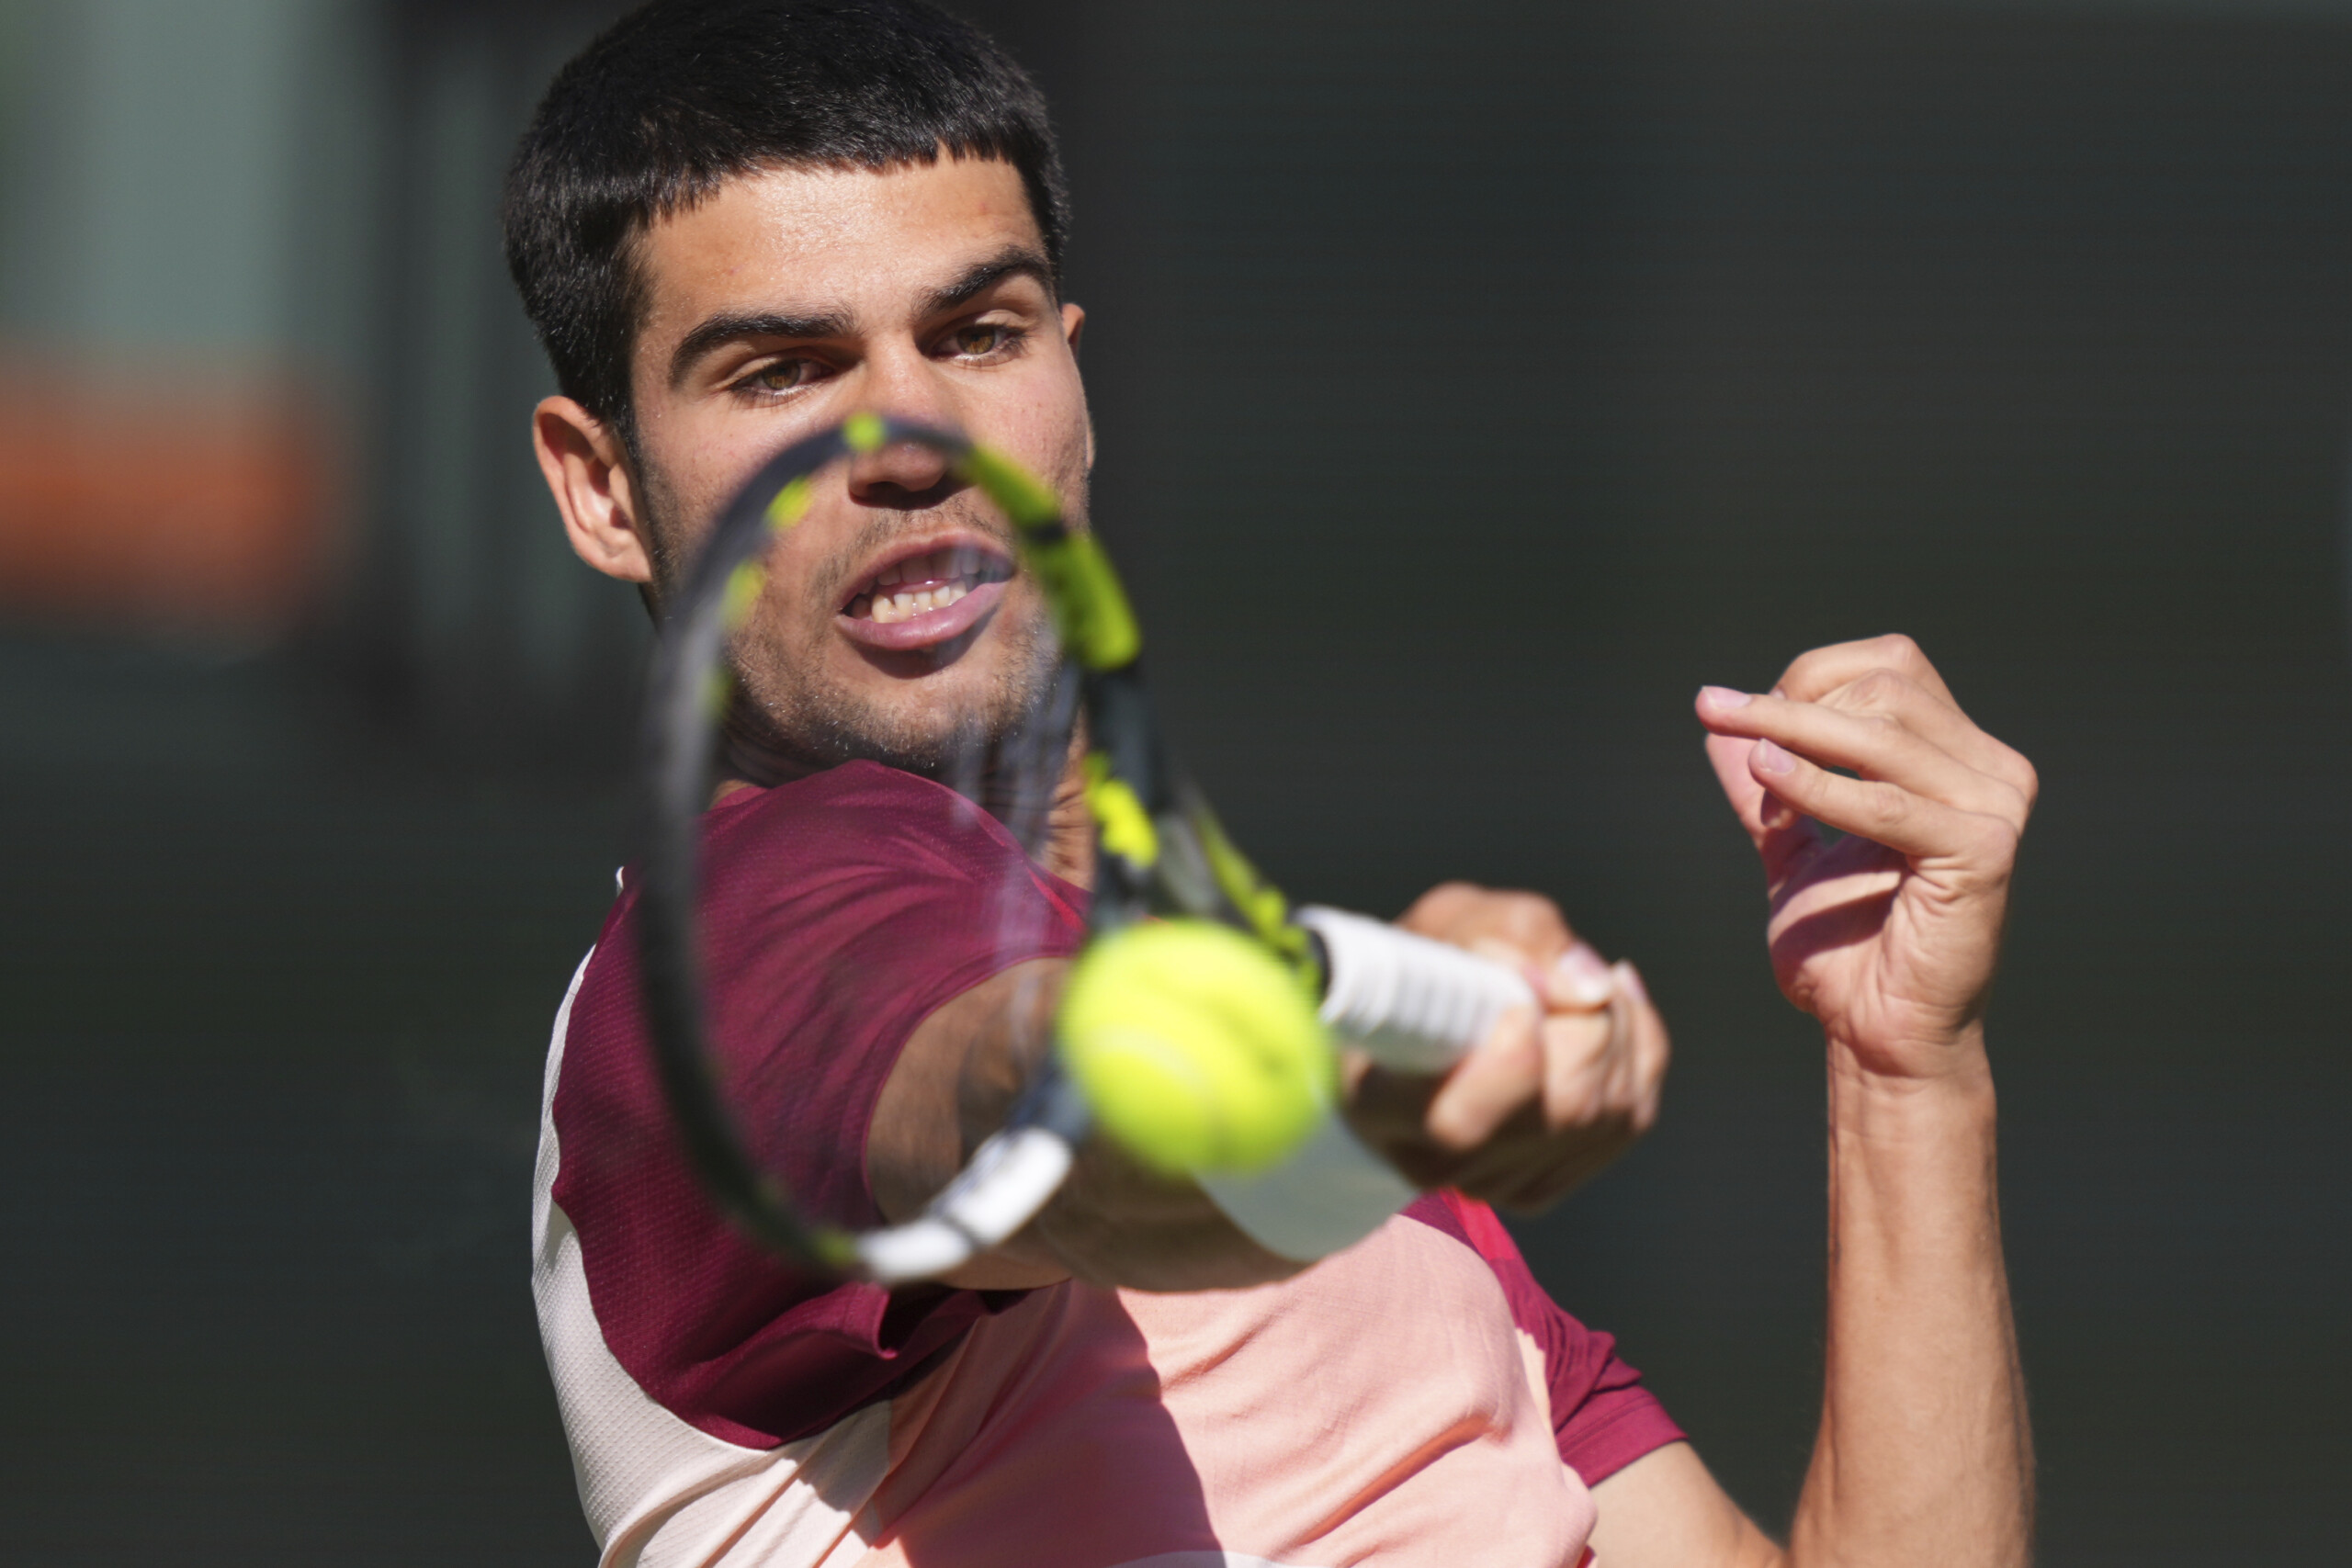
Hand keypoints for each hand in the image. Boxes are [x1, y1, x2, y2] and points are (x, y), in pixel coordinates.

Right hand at [1341, 883, 1669, 1209]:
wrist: (1418, 1021)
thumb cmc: (1428, 968)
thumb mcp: (1451, 921)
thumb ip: (1514, 936)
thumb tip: (1591, 989)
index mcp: (1379, 1102)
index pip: (1459, 1124)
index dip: (1513, 1063)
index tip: (1525, 1004)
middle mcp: (1433, 1163)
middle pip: (1564, 1108)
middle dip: (1587, 1019)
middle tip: (1560, 971)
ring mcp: (1492, 1185)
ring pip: (1610, 1110)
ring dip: (1616, 1024)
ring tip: (1574, 983)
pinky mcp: (1544, 1186)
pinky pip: (1633, 1115)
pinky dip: (1636, 1049)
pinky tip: (1601, 1010)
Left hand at [1695, 635, 2036, 1079]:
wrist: (1874, 1033)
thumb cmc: (1843, 949)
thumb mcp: (1790, 849)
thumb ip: (1765, 787)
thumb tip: (1718, 721)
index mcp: (1960, 760)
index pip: (1891, 665)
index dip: (1810, 675)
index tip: (1735, 709)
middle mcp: (1992, 773)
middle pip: (1886, 686)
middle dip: (1793, 699)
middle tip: (1728, 720)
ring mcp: (1997, 810)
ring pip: (1883, 731)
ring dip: (1793, 730)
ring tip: (1737, 740)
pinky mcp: (1983, 852)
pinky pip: (1884, 803)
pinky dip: (1817, 785)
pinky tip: (1767, 779)